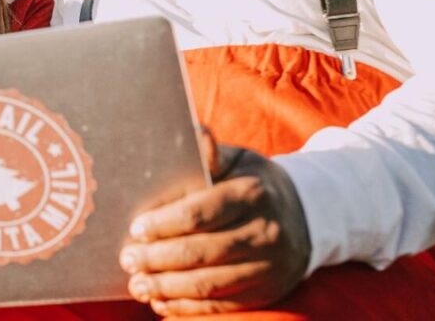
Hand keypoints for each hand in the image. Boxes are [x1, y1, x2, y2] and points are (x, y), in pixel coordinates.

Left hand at [118, 130, 310, 316]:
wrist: (306, 217)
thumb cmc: (254, 184)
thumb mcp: (238, 161)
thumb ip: (210, 154)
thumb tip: (195, 131)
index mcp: (252, 194)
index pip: (200, 212)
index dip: (164, 223)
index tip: (136, 228)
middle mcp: (264, 232)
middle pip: (200, 251)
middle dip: (157, 258)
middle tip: (128, 258)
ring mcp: (267, 267)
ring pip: (208, 284)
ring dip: (166, 287)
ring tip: (137, 284)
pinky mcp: (265, 293)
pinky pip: (220, 306)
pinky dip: (186, 307)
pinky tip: (161, 300)